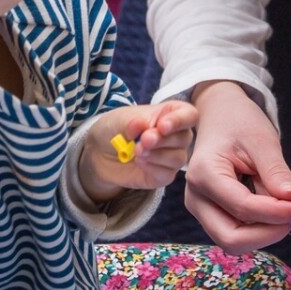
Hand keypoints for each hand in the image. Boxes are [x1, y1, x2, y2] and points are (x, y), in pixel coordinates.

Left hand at [79, 101, 198, 203]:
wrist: (102, 151)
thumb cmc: (116, 128)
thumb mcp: (119, 119)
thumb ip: (131, 122)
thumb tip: (141, 125)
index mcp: (171, 114)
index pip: (189, 115)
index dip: (179, 121)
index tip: (162, 126)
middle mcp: (177, 136)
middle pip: (184, 138)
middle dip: (163, 140)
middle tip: (143, 140)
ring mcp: (171, 156)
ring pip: (178, 158)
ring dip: (157, 155)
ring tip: (137, 151)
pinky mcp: (163, 175)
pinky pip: (167, 174)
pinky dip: (152, 168)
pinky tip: (139, 162)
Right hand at [181, 81, 290, 251]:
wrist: (219, 116)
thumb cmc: (239, 122)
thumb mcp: (262, 140)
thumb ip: (276, 172)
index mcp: (204, 174)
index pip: (243, 208)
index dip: (276, 213)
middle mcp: (195, 198)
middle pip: (232, 239)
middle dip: (268, 233)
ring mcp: (201, 209)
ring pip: (234, 241)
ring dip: (265, 232)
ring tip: (287, 209)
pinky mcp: (211, 214)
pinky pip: (236, 232)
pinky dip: (260, 227)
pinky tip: (276, 209)